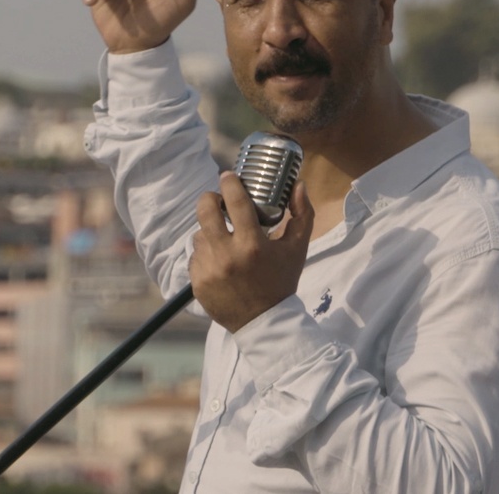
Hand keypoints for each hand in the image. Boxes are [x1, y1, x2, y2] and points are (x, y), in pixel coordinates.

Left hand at [189, 172, 314, 332]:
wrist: (263, 321)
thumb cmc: (282, 281)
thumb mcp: (297, 249)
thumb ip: (302, 214)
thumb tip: (298, 184)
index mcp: (252, 245)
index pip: (236, 201)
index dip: (229, 183)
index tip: (228, 176)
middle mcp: (227, 255)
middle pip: (205, 211)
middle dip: (210, 199)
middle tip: (217, 200)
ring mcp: (209, 269)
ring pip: (199, 234)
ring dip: (210, 231)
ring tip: (224, 240)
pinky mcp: (197, 282)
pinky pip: (195, 256)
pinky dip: (206, 254)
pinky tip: (219, 262)